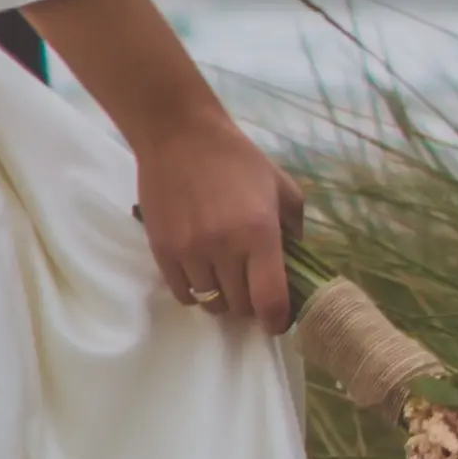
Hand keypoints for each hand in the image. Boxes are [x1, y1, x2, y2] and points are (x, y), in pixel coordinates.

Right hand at [132, 117, 306, 333]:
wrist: (179, 136)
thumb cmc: (236, 158)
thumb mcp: (281, 186)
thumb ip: (294, 228)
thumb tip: (294, 264)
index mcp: (260, 234)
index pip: (270, 300)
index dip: (277, 321)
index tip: (278, 322)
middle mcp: (224, 248)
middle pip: (240, 306)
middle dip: (250, 303)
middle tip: (252, 287)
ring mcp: (190, 252)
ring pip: (211, 303)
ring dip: (223, 297)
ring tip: (225, 276)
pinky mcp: (163, 251)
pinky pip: (183, 293)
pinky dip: (196, 291)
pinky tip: (202, 272)